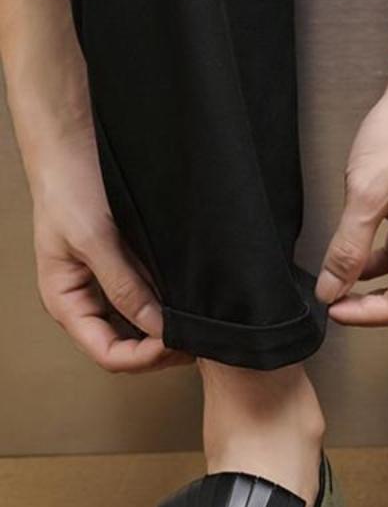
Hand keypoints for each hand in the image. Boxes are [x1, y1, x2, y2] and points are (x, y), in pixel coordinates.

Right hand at [31, 128, 190, 371]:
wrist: (75, 149)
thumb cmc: (71, 190)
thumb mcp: (96, 240)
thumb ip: (124, 287)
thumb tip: (157, 327)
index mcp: (68, 304)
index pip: (108, 354)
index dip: (144, 357)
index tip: (178, 341)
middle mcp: (88, 303)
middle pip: (128, 350)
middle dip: (162, 350)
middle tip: (199, 338)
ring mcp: (109, 290)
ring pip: (142, 331)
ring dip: (170, 334)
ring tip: (200, 324)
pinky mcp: (128, 273)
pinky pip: (151, 304)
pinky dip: (171, 310)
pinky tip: (192, 303)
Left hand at [316, 56, 387, 325]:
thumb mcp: (366, 195)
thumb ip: (348, 249)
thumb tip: (332, 288)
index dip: (363, 314)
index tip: (332, 308)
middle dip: (366, 302)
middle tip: (333, 299)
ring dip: (371, 280)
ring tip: (338, 277)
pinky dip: (379, 257)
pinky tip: (357, 250)